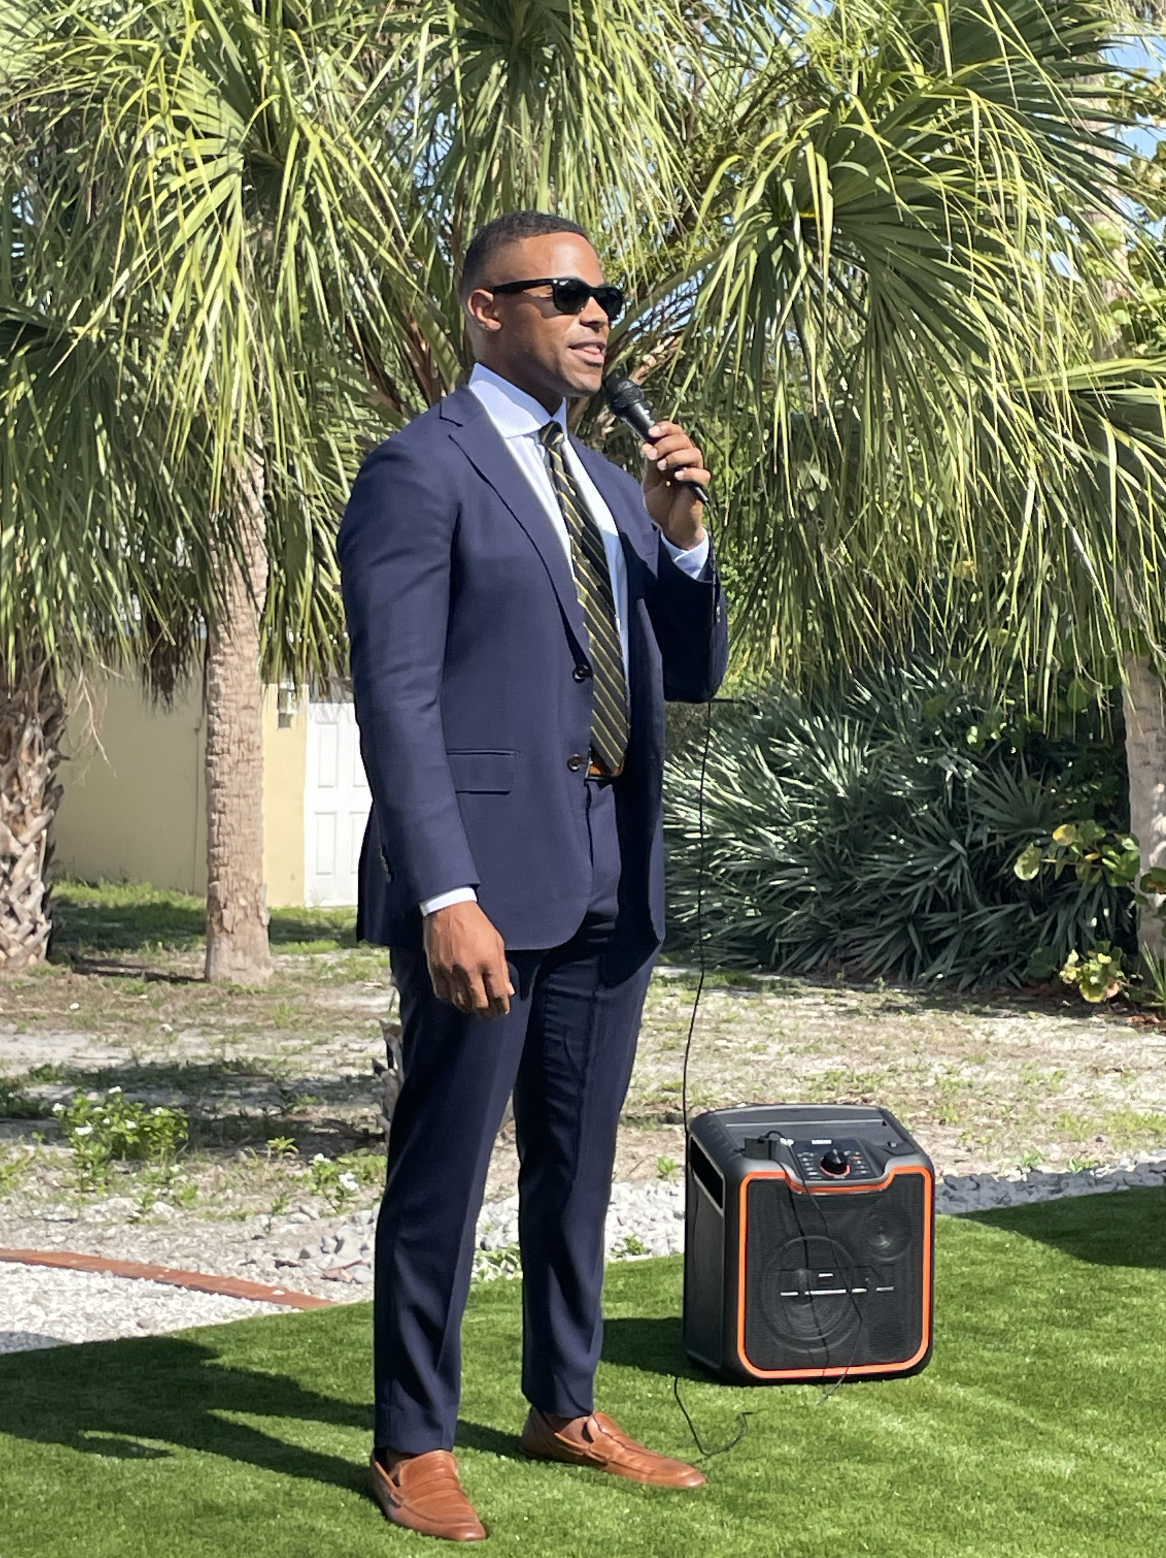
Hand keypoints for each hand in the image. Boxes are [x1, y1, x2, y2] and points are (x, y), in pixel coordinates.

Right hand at [423, 901, 513, 1017]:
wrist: (448, 908)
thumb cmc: (476, 923)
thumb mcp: (497, 942)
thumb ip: (502, 969)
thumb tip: (508, 991)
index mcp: (488, 961)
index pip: (498, 994)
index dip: (502, 1007)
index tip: (502, 1011)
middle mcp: (470, 969)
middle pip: (479, 1004)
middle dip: (486, 1013)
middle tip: (489, 1014)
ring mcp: (451, 971)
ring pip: (460, 1002)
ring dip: (469, 1008)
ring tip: (474, 1007)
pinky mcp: (436, 969)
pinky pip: (443, 994)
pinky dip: (451, 999)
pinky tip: (457, 996)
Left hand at [640, 421, 708, 549]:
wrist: (670, 528)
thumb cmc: (661, 505)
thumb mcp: (650, 483)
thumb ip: (650, 465)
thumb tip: (647, 444)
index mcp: (673, 455)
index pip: (674, 433)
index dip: (665, 428)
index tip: (651, 432)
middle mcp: (686, 461)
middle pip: (683, 439)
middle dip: (666, 443)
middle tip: (653, 455)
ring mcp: (694, 473)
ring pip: (694, 453)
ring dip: (676, 456)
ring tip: (662, 467)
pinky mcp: (700, 487)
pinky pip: (702, 474)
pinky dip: (689, 472)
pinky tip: (677, 477)